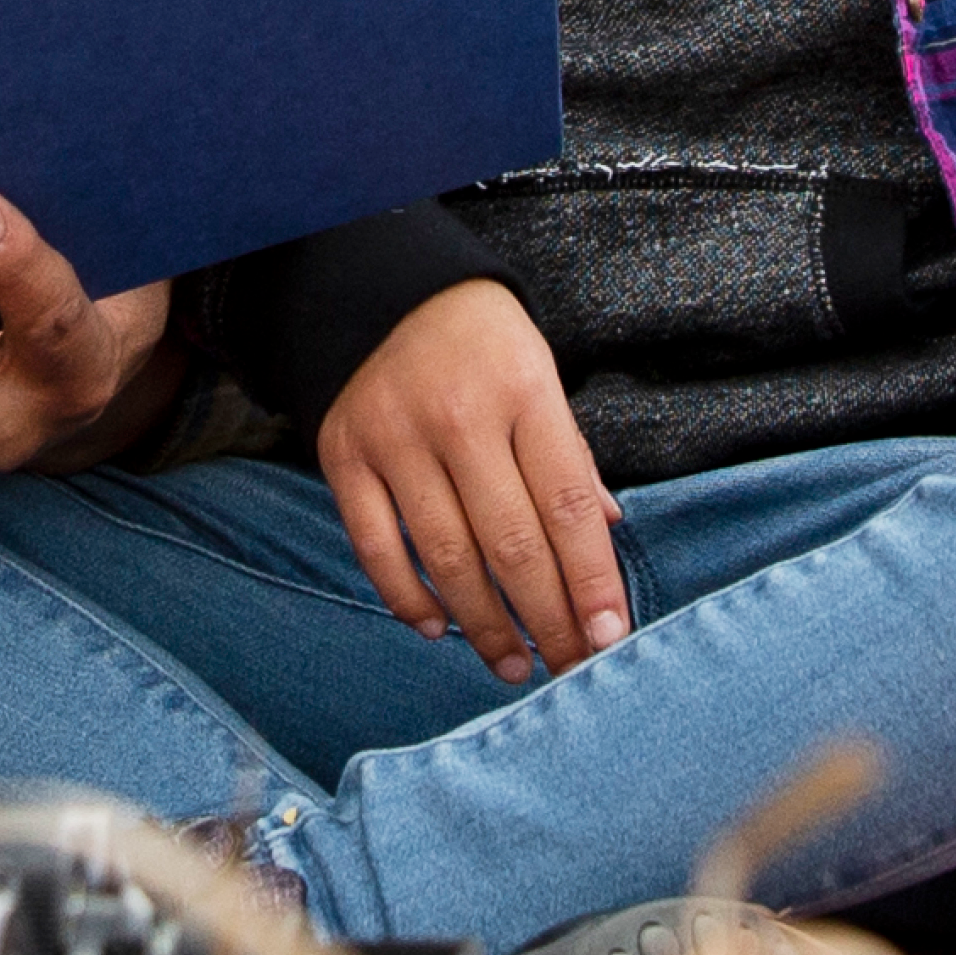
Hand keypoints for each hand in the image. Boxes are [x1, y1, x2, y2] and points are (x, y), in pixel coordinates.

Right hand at [318, 280, 621, 683]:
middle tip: (570, 669)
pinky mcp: (343, 454)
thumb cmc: (481, 344)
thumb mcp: (541, 377)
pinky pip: (374, 545)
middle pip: (512, 544)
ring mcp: (395, 436)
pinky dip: (405, 596)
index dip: (592, 580)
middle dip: (547, 620)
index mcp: (523, 392)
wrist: (378, 285)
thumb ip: (570, 457)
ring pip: (446, 556)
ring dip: (484, 625)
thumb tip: (606, 534)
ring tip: (513, 665)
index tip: (612, 638)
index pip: (567, 505)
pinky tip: (436, 627)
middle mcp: (458, 416)